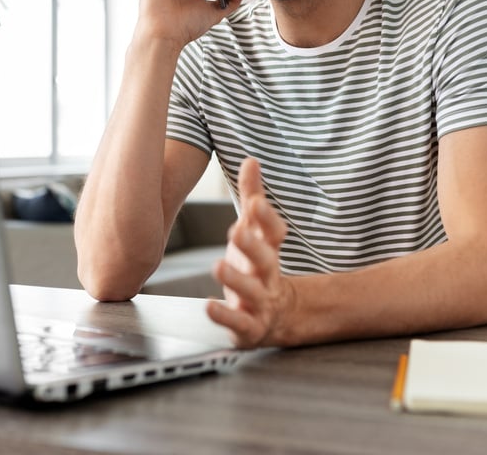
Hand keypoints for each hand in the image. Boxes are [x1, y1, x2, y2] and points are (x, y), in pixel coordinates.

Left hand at [206, 157, 294, 347]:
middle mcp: (267, 275)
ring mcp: (260, 302)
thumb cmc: (257, 264)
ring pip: (252, 291)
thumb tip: (251, 160)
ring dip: (236, 279)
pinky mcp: (249, 326)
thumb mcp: (255, 231)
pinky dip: (225, 316)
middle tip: (236, 231)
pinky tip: (209, 306)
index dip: (266, 218)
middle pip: (265, 259)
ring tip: (218, 266)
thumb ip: (253, 197)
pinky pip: (240, 322)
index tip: (254, 202)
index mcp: (269, 250)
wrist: (277, 315)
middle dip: (252, 245)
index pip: (274, 232)